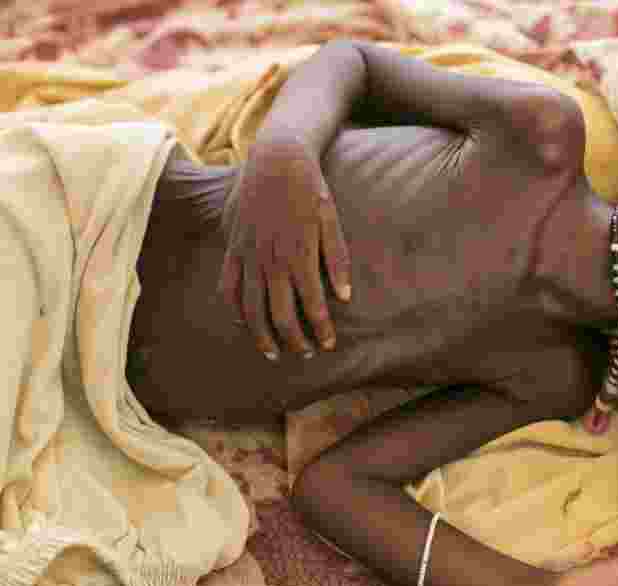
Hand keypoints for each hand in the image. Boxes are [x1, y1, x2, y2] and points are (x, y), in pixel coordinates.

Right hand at [219, 136, 350, 360]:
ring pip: (250, 309)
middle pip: (279, 316)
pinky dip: (235, 310)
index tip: (329, 344)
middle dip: (295, 341)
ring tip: (276, 353)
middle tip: (307, 353)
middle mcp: (271, 260)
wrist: (275, 157)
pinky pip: (228, 287)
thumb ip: (338, 259)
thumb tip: (346, 297)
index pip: (312, 306)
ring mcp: (248, 255)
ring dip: (263, 336)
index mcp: (300, 254)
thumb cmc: (310, 188)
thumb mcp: (331, 219)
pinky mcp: (232, 247)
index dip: (321, 330)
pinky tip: (244, 324)